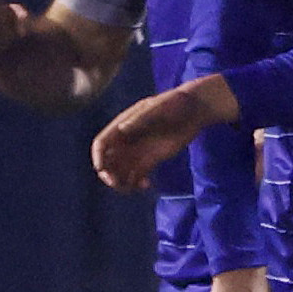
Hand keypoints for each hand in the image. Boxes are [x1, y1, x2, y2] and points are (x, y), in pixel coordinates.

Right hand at [93, 74, 238, 191]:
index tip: (102, 169)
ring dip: (120, 182)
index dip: (98, 157)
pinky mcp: (151, 160)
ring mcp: (138, 152)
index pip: (101, 143)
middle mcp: (126, 141)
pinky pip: (136, 176)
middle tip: (116, 183)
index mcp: (122, 126)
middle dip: (107, 174)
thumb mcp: (158, 108)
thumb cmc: (174, 103)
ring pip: (120, 172)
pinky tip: (146, 185)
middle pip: (108, 161)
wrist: (194, 110)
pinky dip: (136, 183)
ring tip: (131, 188)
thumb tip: (122, 129)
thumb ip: (141, 119)